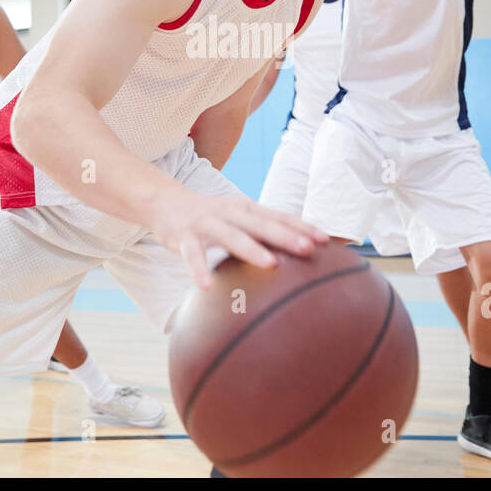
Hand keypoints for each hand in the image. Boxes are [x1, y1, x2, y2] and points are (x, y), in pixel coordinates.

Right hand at [152, 190, 328, 289]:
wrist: (166, 202)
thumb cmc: (213, 216)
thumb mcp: (239, 217)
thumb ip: (264, 230)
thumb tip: (301, 249)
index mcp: (247, 208)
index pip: (279, 216)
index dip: (302, 226)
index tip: (325, 240)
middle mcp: (230, 213)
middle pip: (261, 224)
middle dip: (285, 236)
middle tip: (308, 249)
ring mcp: (206, 224)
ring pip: (231, 237)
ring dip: (251, 249)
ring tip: (270, 264)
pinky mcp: (183, 237)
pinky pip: (192, 255)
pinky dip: (198, 270)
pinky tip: (206, 287)